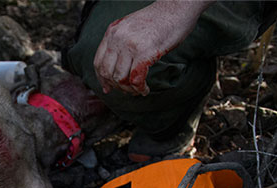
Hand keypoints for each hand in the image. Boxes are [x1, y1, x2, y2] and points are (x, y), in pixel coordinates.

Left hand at [93, 0, 211, 95]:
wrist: (178, 7)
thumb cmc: (159, 19)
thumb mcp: (131, 27)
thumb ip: (121, 43)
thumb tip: (116, 66)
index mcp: (112, 32)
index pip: (98, 62)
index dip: (102, 79)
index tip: (108, 88)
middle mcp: (118, 38)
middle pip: (107, 73)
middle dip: (116, 87)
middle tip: (126, 91)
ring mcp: (130, 45)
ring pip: (120, 78)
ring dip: (129, 90)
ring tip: (138, 90)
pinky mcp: (145, 52)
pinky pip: (136, 79)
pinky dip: (140, 89)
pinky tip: (145, 90)